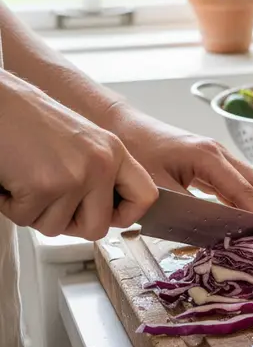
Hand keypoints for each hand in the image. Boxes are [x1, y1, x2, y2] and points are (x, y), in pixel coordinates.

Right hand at [0, 72, 157, 238]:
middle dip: (68, 222)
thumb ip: (100, 173)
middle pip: (98, 227)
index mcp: (114, 151)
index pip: (146, 197)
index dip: (125, 216)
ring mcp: (76, 176)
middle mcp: (102, 163)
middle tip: (48, 199)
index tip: (108, 216)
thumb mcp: (83, 142)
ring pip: (56, 227)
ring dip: (34, 210)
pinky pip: (26, 219)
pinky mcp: (45, 186)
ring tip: (25, 178)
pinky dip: (11, 205)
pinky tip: (11, 176)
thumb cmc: (27, 119)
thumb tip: (107, 209)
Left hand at [104, 104, 252, 217]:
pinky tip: (245, 216)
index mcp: (209, 156)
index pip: (243, 190)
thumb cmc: (137, 151)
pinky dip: (245, 199)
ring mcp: (216, 155)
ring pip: (250, 180)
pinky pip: (236, 181)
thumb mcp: (159, 186)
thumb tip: (214, 230)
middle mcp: (219, 152)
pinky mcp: (209, 161)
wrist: (123, 127)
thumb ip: (188, 209)